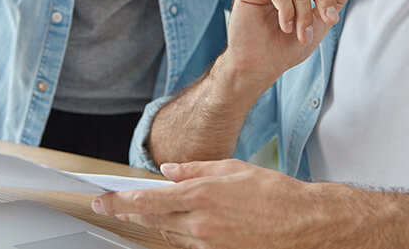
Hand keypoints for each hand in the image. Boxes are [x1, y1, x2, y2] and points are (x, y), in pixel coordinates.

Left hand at [91, 159, 352, 248]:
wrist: (305, 224)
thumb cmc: (274, 193)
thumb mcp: (232, 168)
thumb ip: (195, 168)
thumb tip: (168, 170)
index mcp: (201, 196)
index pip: (147, 200)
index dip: (119, 201)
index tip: (102, 200)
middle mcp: (200, 223)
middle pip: (151, 220)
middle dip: (127, 212)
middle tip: (108, 206)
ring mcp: (208, 244)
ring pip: (168, 234)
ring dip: (156, 222)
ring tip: (148, 211)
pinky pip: (188, 245)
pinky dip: (180, 233)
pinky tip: (182, 223)